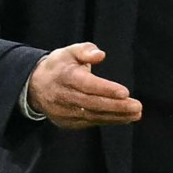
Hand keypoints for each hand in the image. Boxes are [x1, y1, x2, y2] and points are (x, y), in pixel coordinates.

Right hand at [26, 43, 141, 128]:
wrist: (36, 86)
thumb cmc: (59, 66)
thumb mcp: (69, 52)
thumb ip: (85, 50)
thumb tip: (100, 55)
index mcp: (65, 76)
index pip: (87, 84)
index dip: (106, 89)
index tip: (125, 92)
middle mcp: (64, 96)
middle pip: (93, 103)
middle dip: (116, 106)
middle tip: (137, 106)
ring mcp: (64, 112)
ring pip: (93, 116)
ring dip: (116, 116)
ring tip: (135, 114)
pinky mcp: (67, 122)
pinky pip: (90, 122)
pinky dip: (108, 120)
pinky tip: (124, 118)